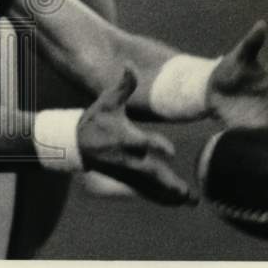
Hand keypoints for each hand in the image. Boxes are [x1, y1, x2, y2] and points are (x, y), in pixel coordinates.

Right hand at [77, 66, 197, 205]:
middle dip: (167, 181)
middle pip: (150, 171)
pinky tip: (179, 202)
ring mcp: (128, 171)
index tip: (170, 151)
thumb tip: (129, 65)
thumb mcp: (107, 101)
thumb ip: (123, 86)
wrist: (76, 144)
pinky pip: (147, 191)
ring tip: (190, 200)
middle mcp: (127, 157)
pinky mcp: (128, 179)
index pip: (141, 142)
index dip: (155, 146)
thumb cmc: (96, 120)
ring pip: (151, 185)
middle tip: (184, 191)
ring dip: (170, 193)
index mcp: (124, 136)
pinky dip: (162, 197)